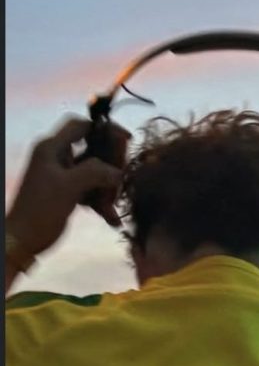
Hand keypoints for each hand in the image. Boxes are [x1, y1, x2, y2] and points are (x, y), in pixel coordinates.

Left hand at [5, 117, 125, 258]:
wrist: (24, 239)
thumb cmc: (42, 209)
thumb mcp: (69, 187)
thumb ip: (95, 172)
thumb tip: (119, 173)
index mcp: (52, 148)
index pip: (80, 126)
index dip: (104, 128)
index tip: (126, 140)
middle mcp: (57, 158)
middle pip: (92, 151)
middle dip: (111, 165)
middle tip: (123, 179)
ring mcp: (62, 176)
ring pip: (94, 173)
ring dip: (108, 189)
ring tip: (114, 206)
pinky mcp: (67, 192)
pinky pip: (90, 190)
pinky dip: (101, 202)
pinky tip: (111, 217)